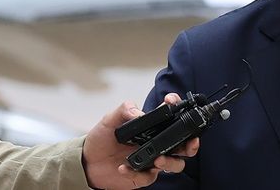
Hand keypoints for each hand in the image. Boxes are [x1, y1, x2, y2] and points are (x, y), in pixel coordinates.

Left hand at [82, 100, 198, 189]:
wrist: (87, 162)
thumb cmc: (102, 139)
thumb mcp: (110, 119)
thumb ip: (124, 109)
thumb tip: (139, 113)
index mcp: (152, 127)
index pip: (172, 116)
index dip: (177, 107)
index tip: (172, 102)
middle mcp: (156, 143)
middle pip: (184, 144)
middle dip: (192, 144)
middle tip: (191, 142)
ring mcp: (152, 160)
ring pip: (175, 164)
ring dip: (171, 162)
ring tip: (158, 159)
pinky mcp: (143, 176)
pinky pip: (149, 177)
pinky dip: (138, 173)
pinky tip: (124, 167)